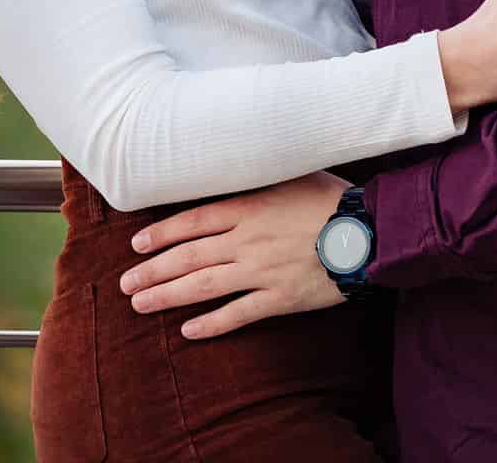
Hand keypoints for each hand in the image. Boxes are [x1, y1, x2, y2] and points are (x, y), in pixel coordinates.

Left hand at [120, 171, 348, 338]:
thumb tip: (239, 164)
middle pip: (189, 257)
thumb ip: (264, 176)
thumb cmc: (336, 198)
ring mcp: (262, 271)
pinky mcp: (280, 298)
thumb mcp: (298, 173)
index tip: (137, 245)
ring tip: (140, 305)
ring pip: (203, 286)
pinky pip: (238, 314)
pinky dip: (211, 324)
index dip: (162, 234)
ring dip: (167, 296)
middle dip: (152, 270)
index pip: (193, 222)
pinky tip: (188, 331)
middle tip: (125, 283)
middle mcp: (248, 240)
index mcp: (251, 207)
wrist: (370, 232)